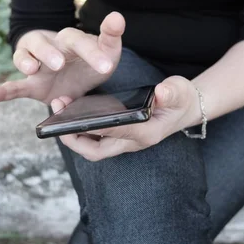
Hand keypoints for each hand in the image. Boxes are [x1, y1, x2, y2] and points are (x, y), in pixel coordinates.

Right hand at [0, 12, 124, 104]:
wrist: (75, 74)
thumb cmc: (90, 61)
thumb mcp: (107, 51)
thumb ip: (111, 37)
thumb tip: (118, 16)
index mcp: (72, 41)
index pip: (78, 41)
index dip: (91, 52)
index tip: (106, 67)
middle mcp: (51, 48)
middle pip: (45, 44)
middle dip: (50, 53)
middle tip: (58, 64)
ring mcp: (37, 65)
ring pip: (25, 58)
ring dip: (26, 62)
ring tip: (31, 70)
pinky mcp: (31, 85)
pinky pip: (14, 87)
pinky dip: (2, 92)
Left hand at [55, 76, 201, 161]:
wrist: (187, 107)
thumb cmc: (181, 100)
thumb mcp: (179, 92)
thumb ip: (171, 93)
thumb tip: (161, 92)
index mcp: (146, 133)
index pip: (116, 133)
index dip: (95, 127)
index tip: (74, 119)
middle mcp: (132, 141)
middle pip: (96, 151)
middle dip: (73, 138)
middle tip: (56, 117)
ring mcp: (125, 140)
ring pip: (92, 147)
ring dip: (72, 133)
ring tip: (59, 107)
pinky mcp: (121, 134)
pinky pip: (95, 138)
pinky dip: (80, 129)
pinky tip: (70, 110)